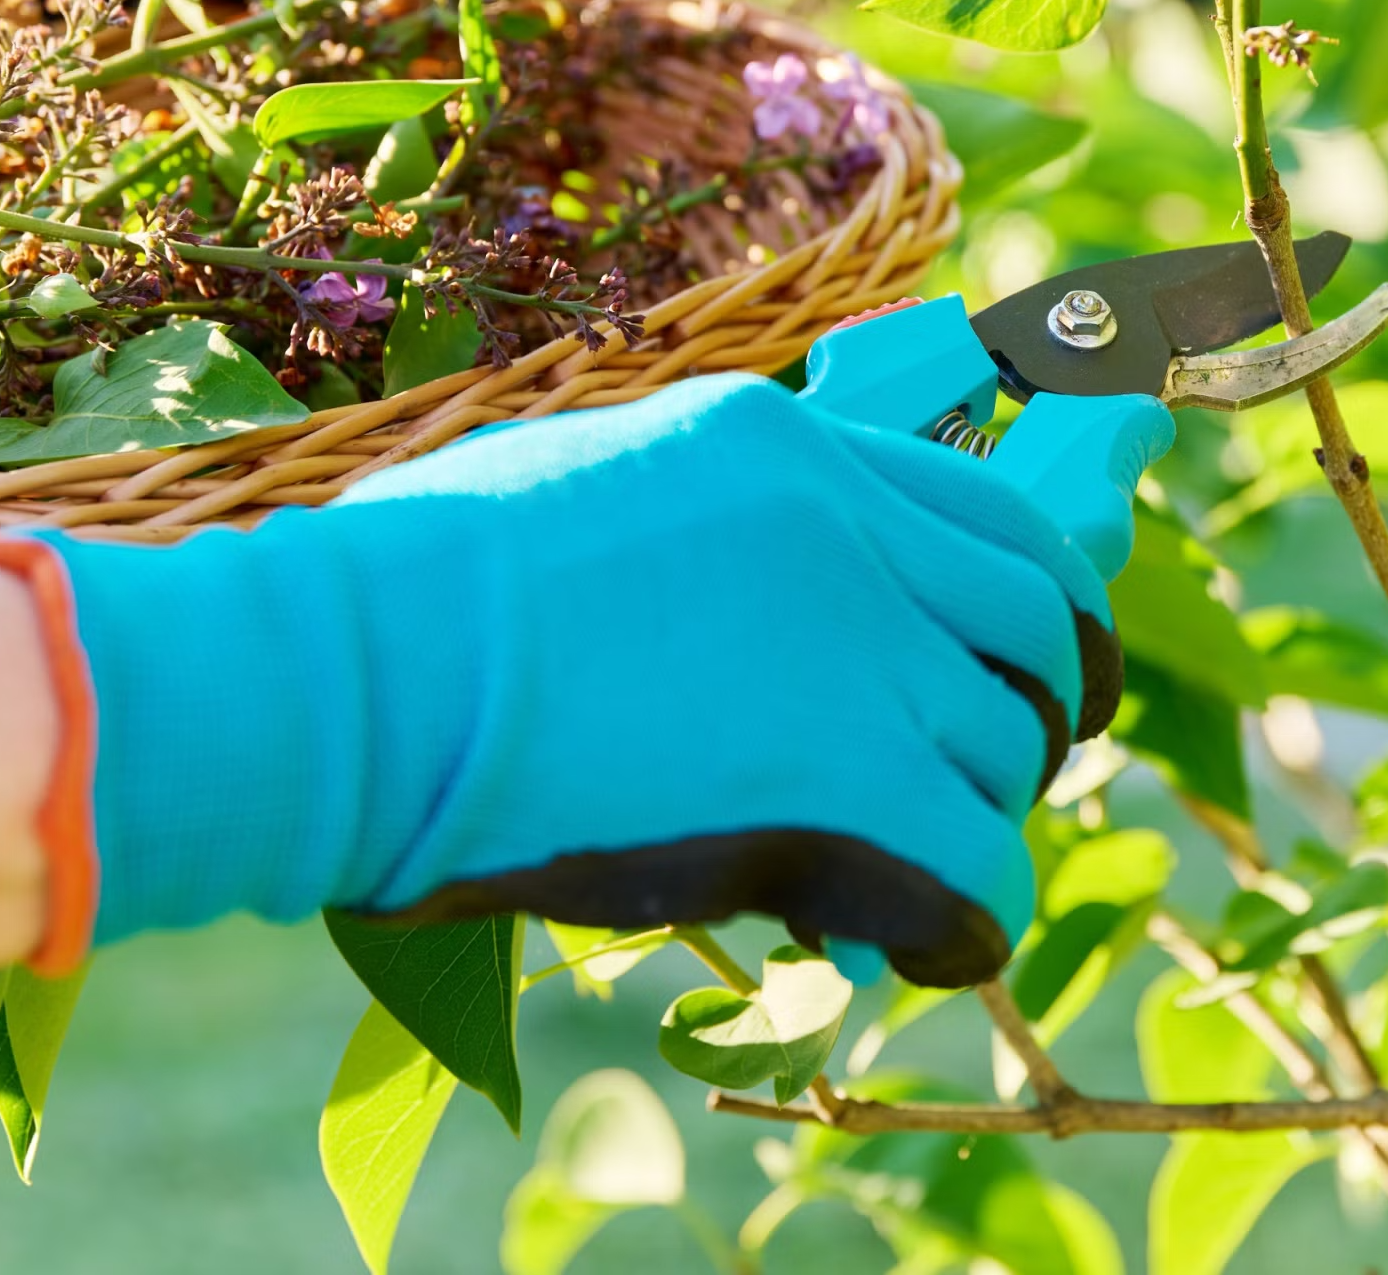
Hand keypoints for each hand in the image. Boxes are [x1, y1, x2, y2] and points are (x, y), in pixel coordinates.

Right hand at [0, 374, 1173, 987]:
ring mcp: (853, 645)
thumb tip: (740, 616)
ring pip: (1001, 749)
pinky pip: (972, 865)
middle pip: (1030, 623)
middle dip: (1038, 706)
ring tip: (905, 872)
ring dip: (970, 818)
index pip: (989, 507)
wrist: (346, 672)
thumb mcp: (580, 492)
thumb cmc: (401, 591)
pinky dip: (961, 919)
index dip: (1039, 598)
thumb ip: (700, 525)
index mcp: (785, 445)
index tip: (1041, 660)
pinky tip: (911, 942)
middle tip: (1007, 772)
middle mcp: (846, 524)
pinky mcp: (841, 779)